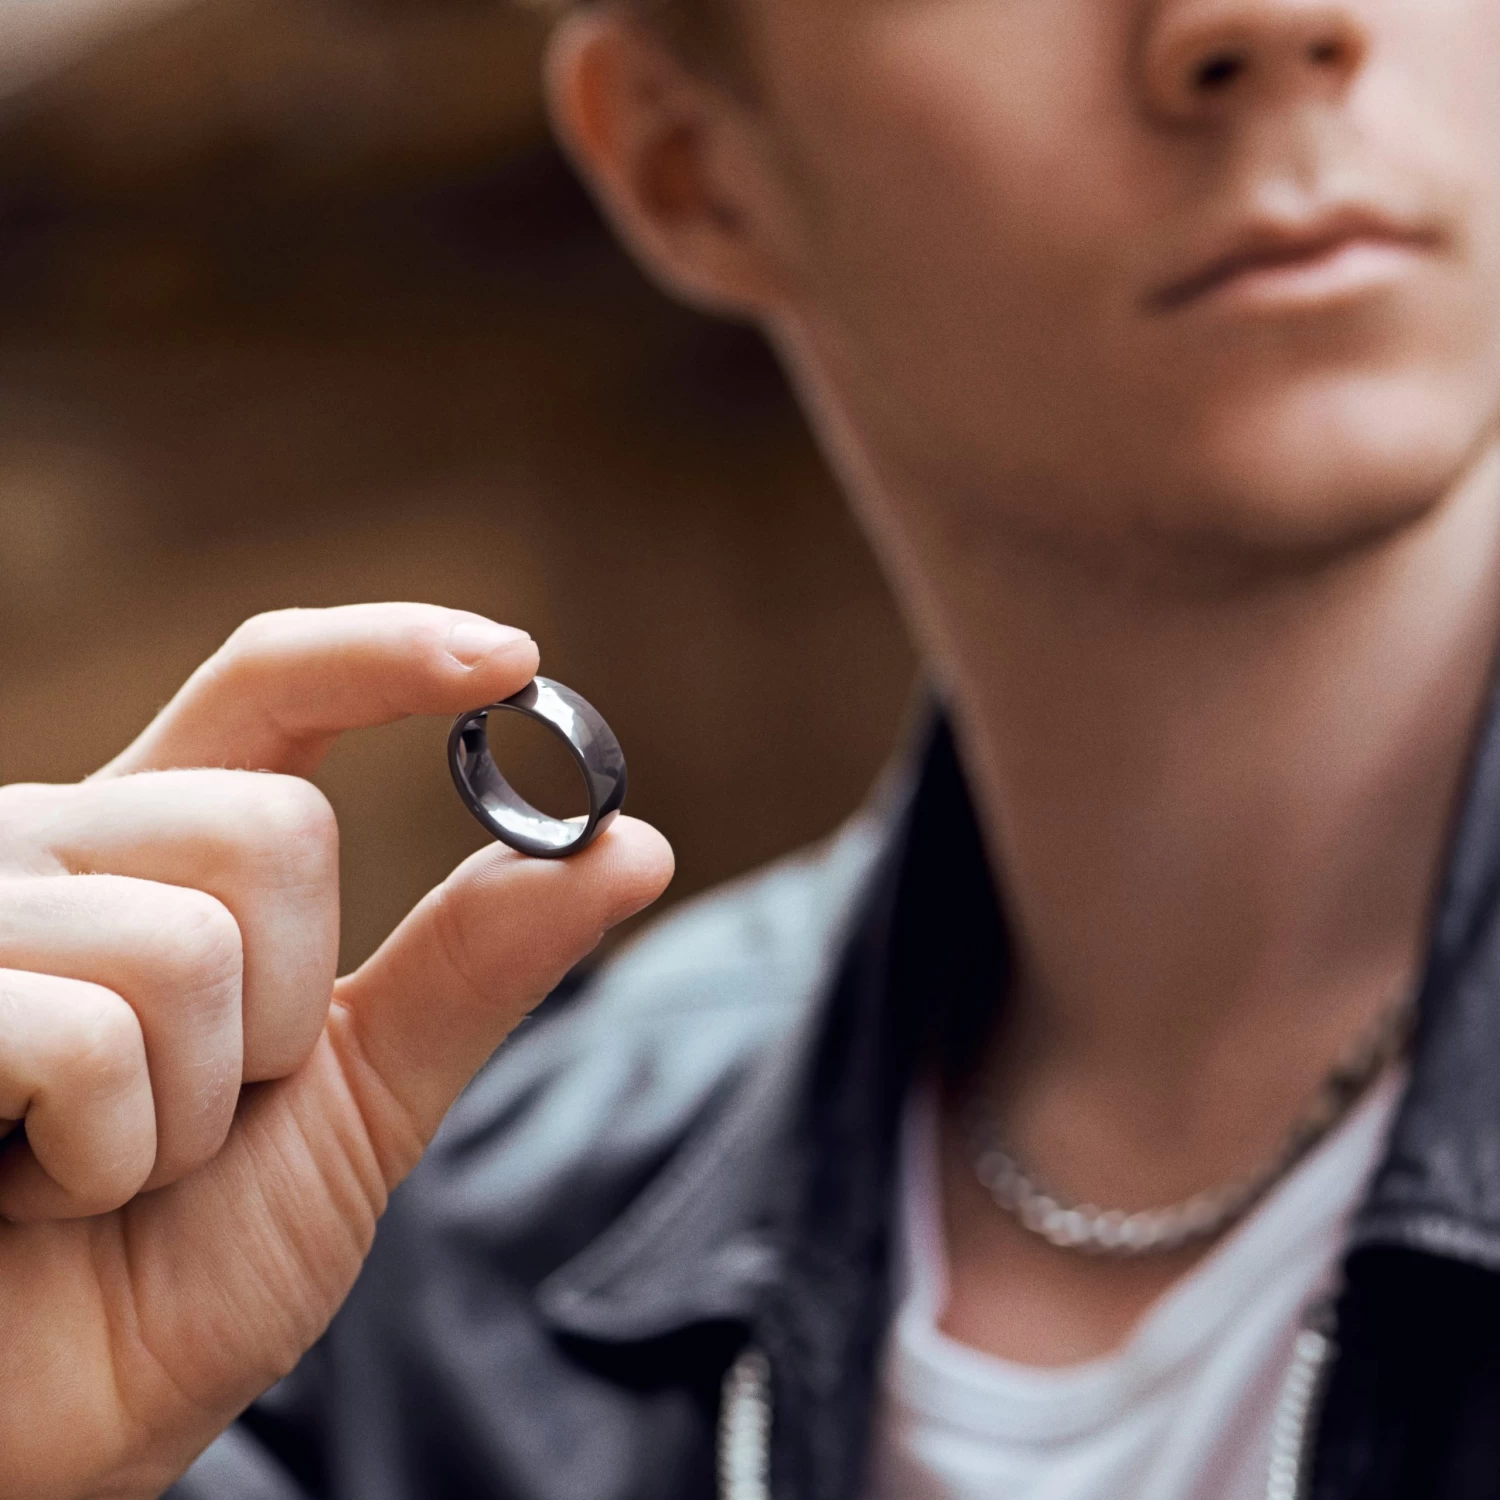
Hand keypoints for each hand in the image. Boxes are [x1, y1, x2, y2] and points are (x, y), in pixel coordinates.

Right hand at [0, 604, 673, 1499]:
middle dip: (283, 1018)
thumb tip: (632, 844)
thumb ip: (472, 967)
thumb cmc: (180, 1265)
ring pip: (192, 942)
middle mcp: (53, 851)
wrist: (50, 1426)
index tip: (514, 660)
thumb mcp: (360, 1099)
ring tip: (95, 1165)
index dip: (386, 655)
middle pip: (276, 832)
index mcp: (154, 854)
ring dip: (189, 1111)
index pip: (269, 692)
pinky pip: (90, 1037)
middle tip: (195, 1113)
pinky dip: (105, 1159)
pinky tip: (26, 1190)